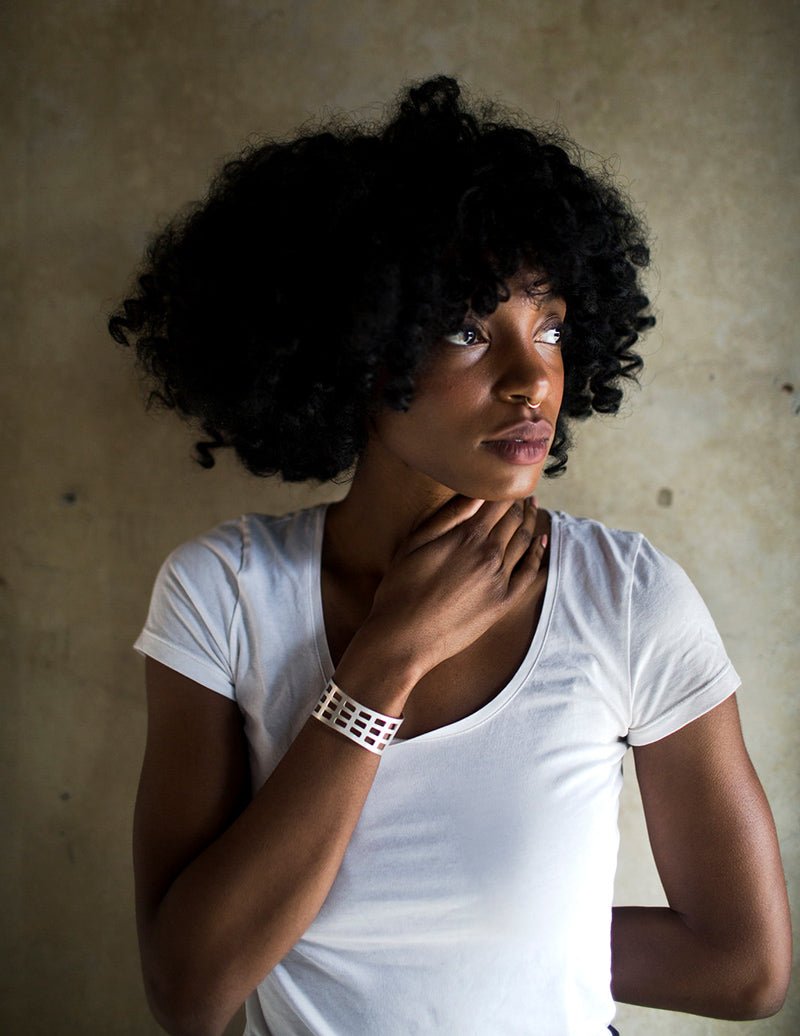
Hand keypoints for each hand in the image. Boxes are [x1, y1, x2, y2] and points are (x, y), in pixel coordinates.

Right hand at [361, 496, 546, 677]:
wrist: (403, 638)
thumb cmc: (400, 590)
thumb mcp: (414, 545)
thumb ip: (447, 517)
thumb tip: (475, 495)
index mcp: (466, 536)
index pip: (497, 503)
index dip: (505, 489)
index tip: (508, 480)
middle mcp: (489, 555)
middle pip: (514, 520)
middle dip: (521, 503)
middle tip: (524, 492)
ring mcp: (499, 581)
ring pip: (524, 542)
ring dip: (530, 522)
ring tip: (532, 509)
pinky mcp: (503, 603)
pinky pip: (529, 574)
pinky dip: (538, 555)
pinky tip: (541, 543)